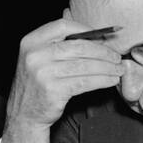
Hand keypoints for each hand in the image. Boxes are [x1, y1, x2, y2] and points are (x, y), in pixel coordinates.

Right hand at [0, 18, 125, 142]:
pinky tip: (111, 80)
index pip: (62, 26)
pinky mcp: (53, 90)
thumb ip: (58, 46)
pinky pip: (84, 82)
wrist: (24, 116)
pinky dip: (101, 80)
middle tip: (117, 57)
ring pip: (84, 65)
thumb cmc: (37, 86)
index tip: (102, 37)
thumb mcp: (39, 59)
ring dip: (106, 67)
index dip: (85, 29)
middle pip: (78, 46)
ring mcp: (43, 73)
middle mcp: (35, 55)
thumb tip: (94, 36)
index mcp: (31, 42)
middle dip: (102, 51)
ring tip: (119, 70)